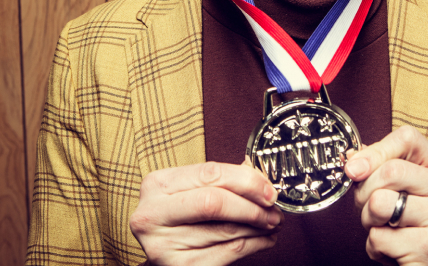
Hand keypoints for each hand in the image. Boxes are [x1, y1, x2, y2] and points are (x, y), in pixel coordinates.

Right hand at [129, 159, 282, 265]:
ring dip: (257, 227)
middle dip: (252, 206)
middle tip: (274, 209)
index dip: (245, 180)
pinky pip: (227, 253)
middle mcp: (153, 213)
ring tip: (272, 222)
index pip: (209, 173)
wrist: (159, 250)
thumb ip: (220, 179)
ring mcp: (164, 243)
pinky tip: (264, 239)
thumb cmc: (176, 216)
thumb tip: (259, 175)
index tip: (268, 188)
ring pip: (225, 230)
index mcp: (157, 184)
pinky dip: (253, 245)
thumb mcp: (188, 190)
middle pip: (214, 202)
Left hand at [344, 126, 427, 265]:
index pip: (407, 139)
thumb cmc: (417, 230)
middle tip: (369, 209)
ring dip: (369, 221)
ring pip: (379, 204)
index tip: (354, 169)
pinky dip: (375, 248)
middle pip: (389, 172)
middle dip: (364, 193)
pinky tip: (394, 251)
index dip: (374, 151)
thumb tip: (353, 157)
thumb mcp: (405, 192)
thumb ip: (382, 168)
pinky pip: (379, 237)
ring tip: (385, 229)